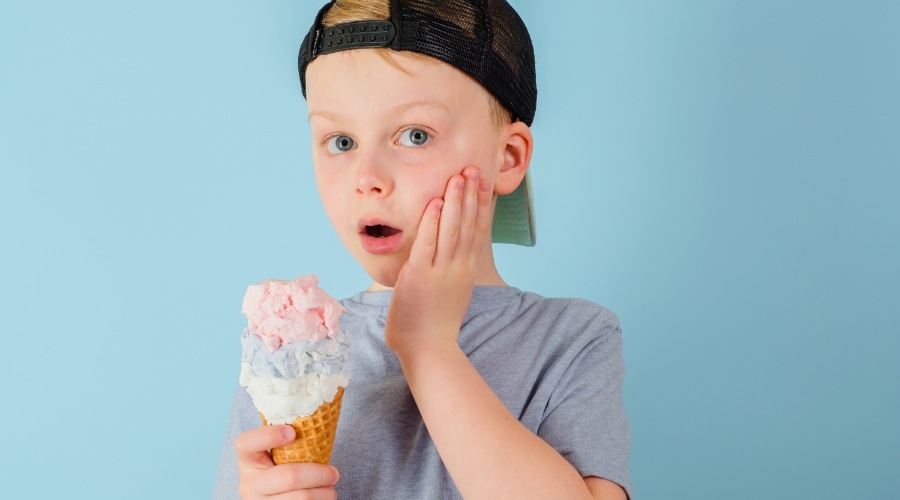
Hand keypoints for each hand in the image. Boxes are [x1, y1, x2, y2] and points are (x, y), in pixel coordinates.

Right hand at [235, 425, 338, 498]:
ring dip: (324, 493)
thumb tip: (322, 418)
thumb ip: (290, 444)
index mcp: (248, 460)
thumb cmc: (282, 470)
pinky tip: (323, 497)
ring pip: (301, 498)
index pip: (246, 443)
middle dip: (318, 474)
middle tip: (334, 473)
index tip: (292, 432)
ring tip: (331, 488)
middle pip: (288, 476)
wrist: (274, 499)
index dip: (269, 435)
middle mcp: (248, 484)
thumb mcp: (278, 457)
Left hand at [384, 165, 492, 355]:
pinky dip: (433, 221)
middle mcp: (457, 268)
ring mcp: (440, 271)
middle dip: (471, 195)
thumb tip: (450, 262)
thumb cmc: (434, 327)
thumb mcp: (451, 296)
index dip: (481, 207)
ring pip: (452, 229)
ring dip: (456, 201)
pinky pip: (428, 243)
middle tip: (475, 169)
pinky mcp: (420, 275)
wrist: (428, 349)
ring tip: (459, 176)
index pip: (478, 233)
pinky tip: (436, 202)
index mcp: (465, 272)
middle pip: (468, 225)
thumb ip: (451, 275)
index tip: (484, 185)